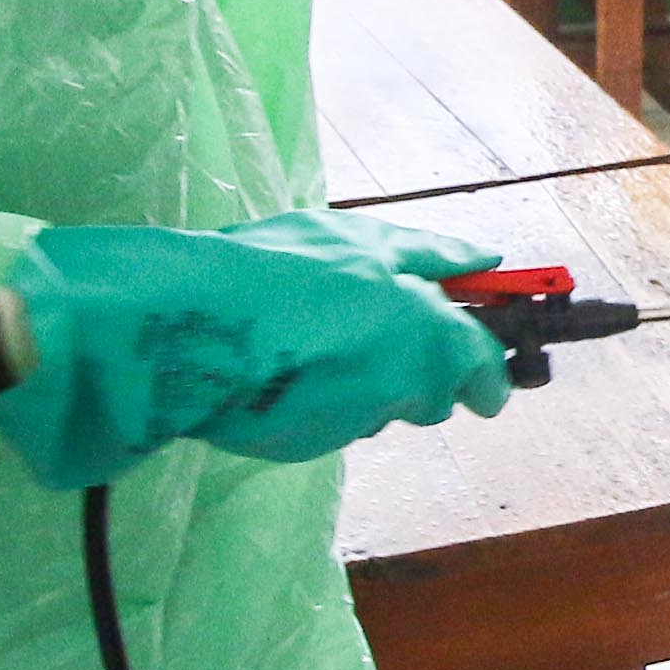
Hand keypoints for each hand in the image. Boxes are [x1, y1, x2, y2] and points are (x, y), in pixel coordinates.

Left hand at [0, 215, 510, 490]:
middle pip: (392, 310)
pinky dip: (284, 400)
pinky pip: (270, 373)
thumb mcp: (407, 343)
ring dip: (346, 390)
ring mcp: (257, 294)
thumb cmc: (291, 337)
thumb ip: (459, 359)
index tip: (523, 306)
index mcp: (374, 246)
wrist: (145, 340)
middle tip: (417, 405)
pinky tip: (271, 423)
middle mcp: (317, 257)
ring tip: (331, 420)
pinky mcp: (206, 339)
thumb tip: (489, 384)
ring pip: (331, 349)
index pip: (450, 259)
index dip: (488, 287)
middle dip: (413, 361)